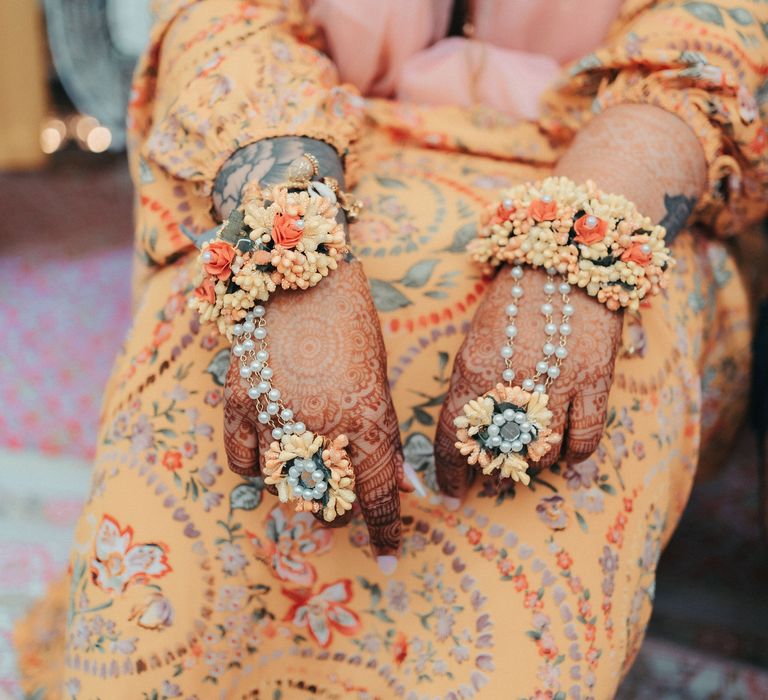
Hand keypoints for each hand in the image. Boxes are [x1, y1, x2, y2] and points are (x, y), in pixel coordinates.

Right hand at [222, 258, 406, 564]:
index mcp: (366, 418)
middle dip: (343, 511)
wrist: (299, 269)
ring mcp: (275, 416)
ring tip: (312, 481)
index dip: (386, 529)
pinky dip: (260, 469)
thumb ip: (381, 431)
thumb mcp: (379, 375)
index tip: (388, 553)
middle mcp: (321, 426)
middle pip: (331, 499)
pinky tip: (273, 460)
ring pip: (286, 488)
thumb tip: (395, 480)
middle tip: (347, 504)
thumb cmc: (352, 318)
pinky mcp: (239, 403)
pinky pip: (244, 461)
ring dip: (302, 494)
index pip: (379, 495)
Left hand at [434, 265, 622, 502]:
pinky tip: (564, 449)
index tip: (449, 493)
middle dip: (493, 469)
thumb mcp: (478, 338)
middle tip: (495, 470)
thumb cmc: (514, 301)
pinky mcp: (595, 381)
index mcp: (473, 367)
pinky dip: (573, 455)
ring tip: (527, 455)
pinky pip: (584, 440)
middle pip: (498, 450)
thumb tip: (471, 433)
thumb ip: (473, 386)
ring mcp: (557, 382)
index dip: (449, 472)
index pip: (452, 436)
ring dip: (532, 462)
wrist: (568, 260)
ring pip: (541, 452)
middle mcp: (512, 379)